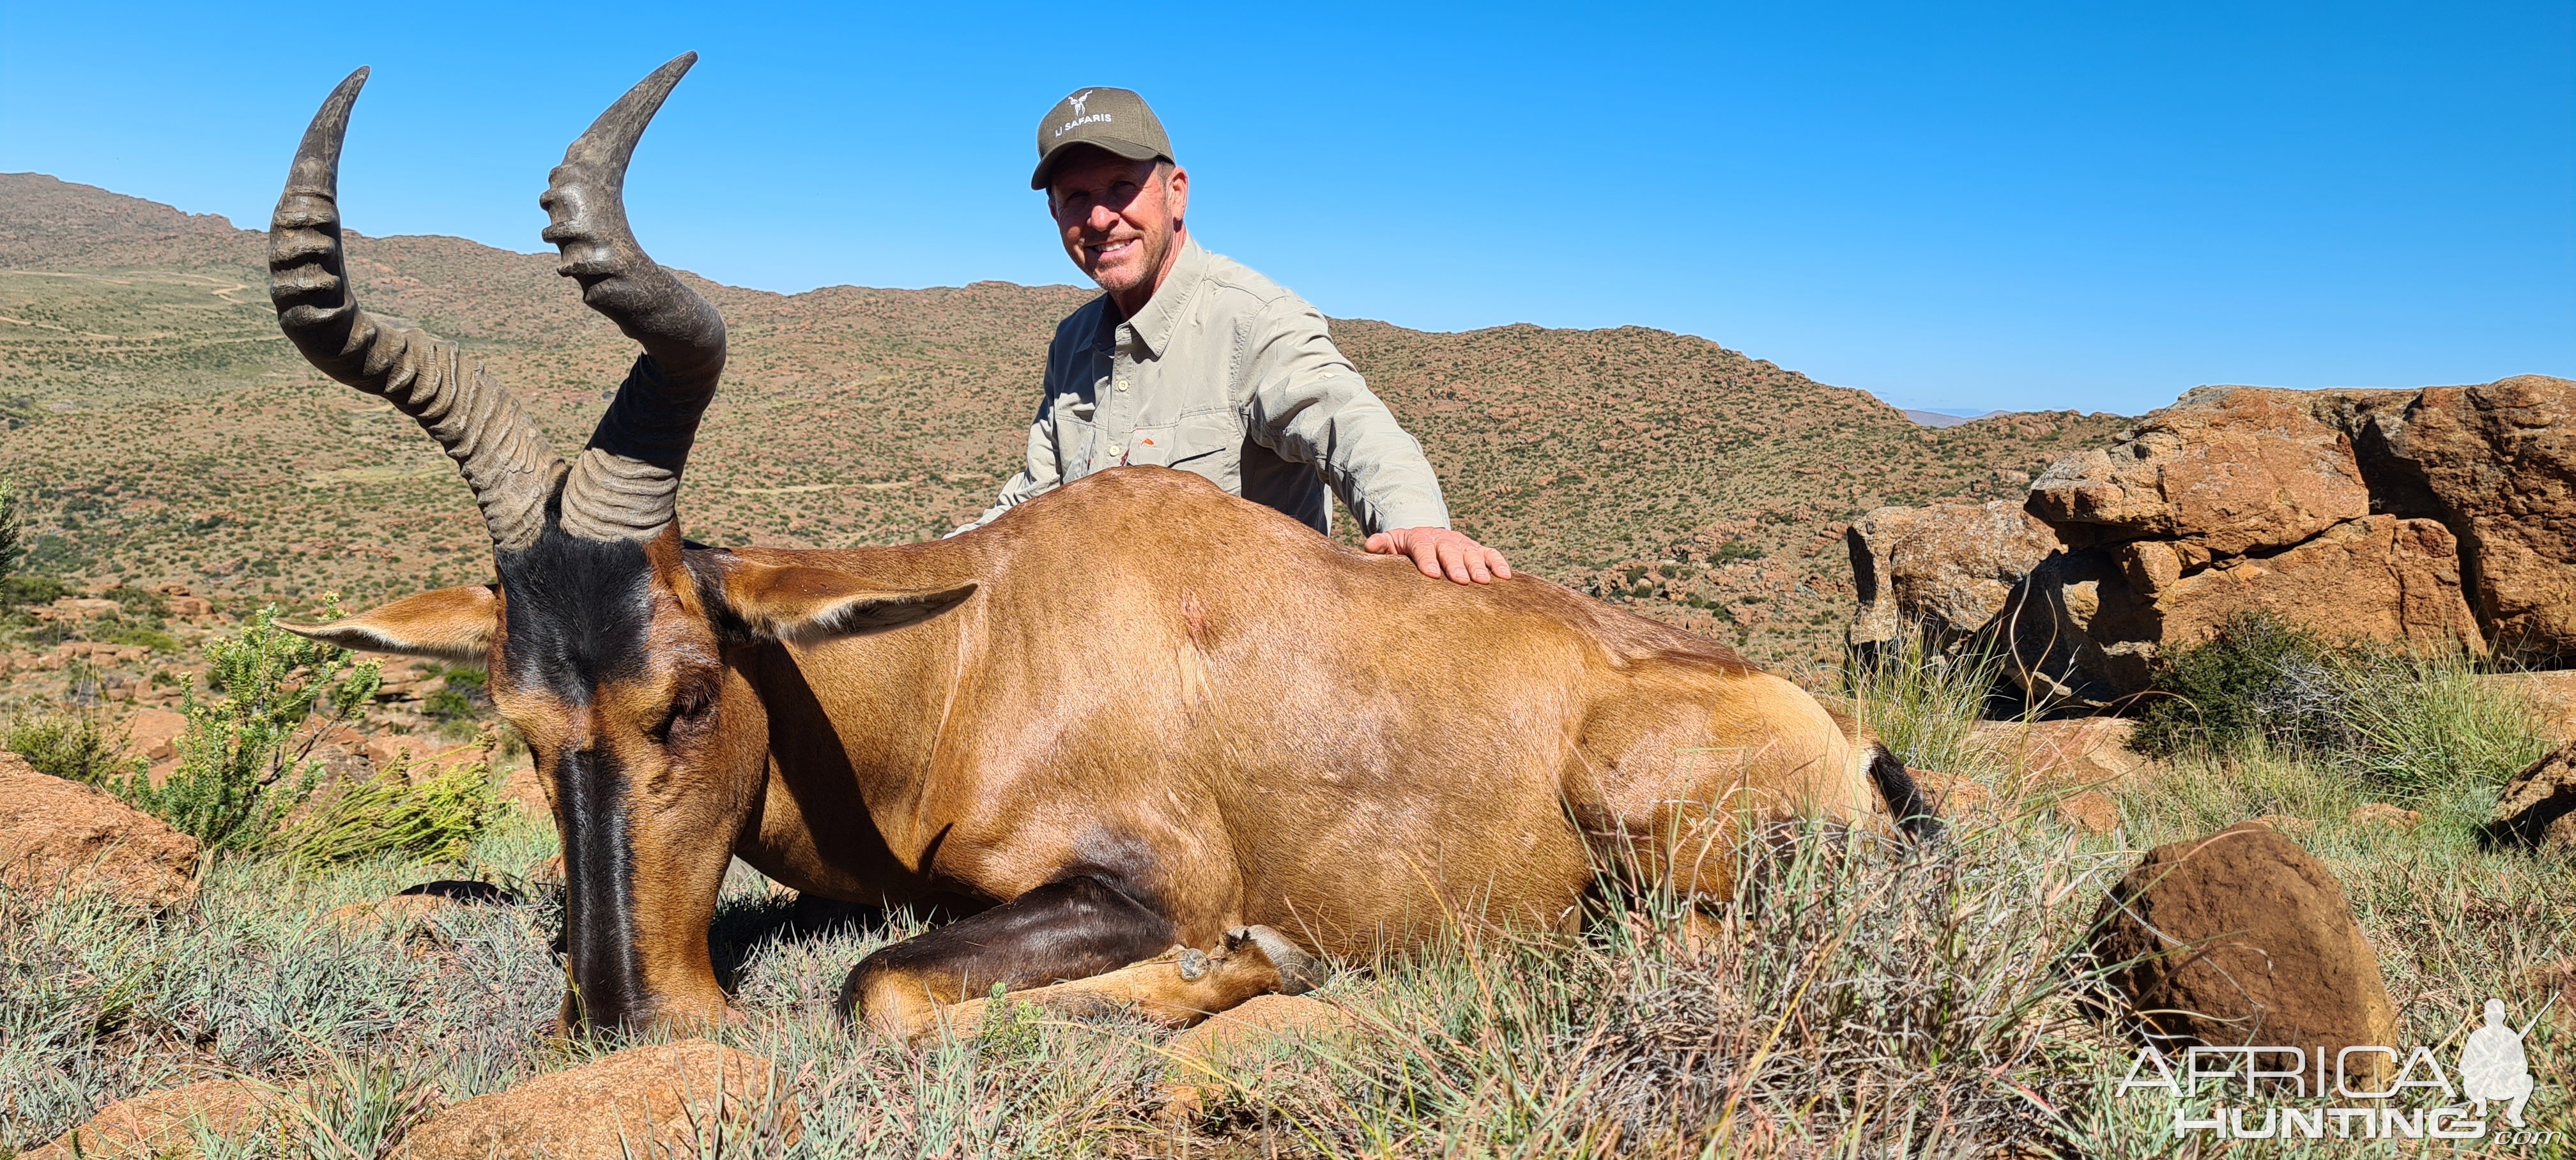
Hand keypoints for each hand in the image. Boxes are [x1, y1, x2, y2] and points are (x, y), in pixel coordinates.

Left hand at [1364, 527, 1512, 584]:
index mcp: (1420, 538)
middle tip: (1463, 580)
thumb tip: (1370, 545)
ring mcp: (1462, 543)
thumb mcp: (1391, 544)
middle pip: (1450, 550)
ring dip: (1479, 566)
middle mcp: (1443, 539)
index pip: (1423, 546)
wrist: (1424, 538)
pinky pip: (1490, 553)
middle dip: (1457, 564)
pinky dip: (1499, 563)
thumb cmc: (1404, 549)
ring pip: (1472, 552)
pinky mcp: (1476, 549)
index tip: (1432, 574)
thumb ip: (1381, 545)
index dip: (1427, 559)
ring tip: (1484, 582)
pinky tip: (1506, 577)